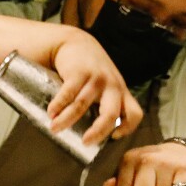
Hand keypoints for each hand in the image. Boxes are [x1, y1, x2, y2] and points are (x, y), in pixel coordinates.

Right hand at [48, 30, 143, 147]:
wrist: (75, 43)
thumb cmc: (90, 70)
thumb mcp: (106, 84)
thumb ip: (104, 102)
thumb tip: (92, 132)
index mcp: (121, 92)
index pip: (134, 113)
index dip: (128, 128)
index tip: (114, 136)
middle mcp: (112, 86)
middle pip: (110, 114)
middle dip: (98, 131)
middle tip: (84, 142)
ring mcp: (96, 79)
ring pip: (81, 105)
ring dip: (66, 120)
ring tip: (54, 128)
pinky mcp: (78, 72)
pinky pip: (67, 94)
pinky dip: (58, 106)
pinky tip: (50, 112)